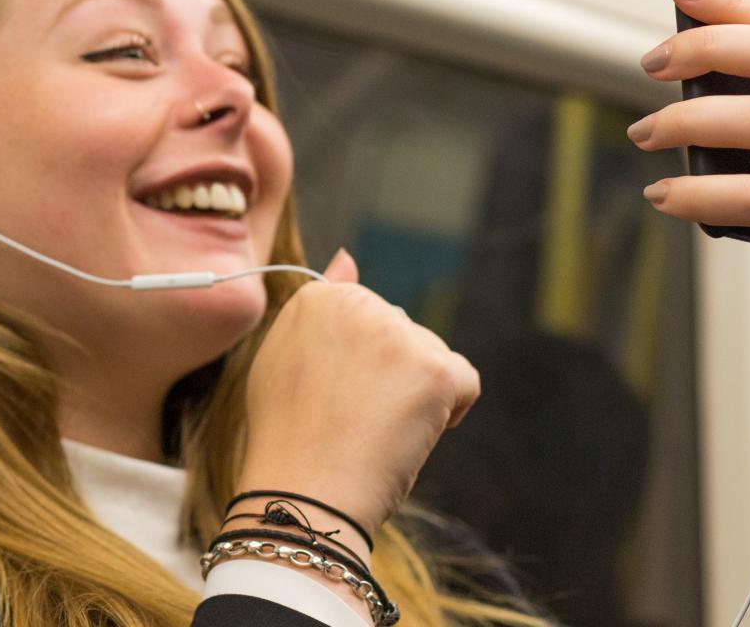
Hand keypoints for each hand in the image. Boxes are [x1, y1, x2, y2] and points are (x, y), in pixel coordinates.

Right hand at [237, 250, 480, 537]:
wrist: (300, 494)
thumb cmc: (289, 437)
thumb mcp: (285, 358)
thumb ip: (320, 307)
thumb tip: (349, 256)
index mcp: (317, 298)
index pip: (367, 318)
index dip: (357, 366)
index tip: (333, 398)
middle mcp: (358, 303)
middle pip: (403, 334)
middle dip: (389, 376)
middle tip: (350, 419)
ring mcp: (397, 334)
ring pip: (433, 358)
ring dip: (417, 395)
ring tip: (372, 431)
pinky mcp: (434, 369)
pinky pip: (465, 383)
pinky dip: (448, 413)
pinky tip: (407, 435)